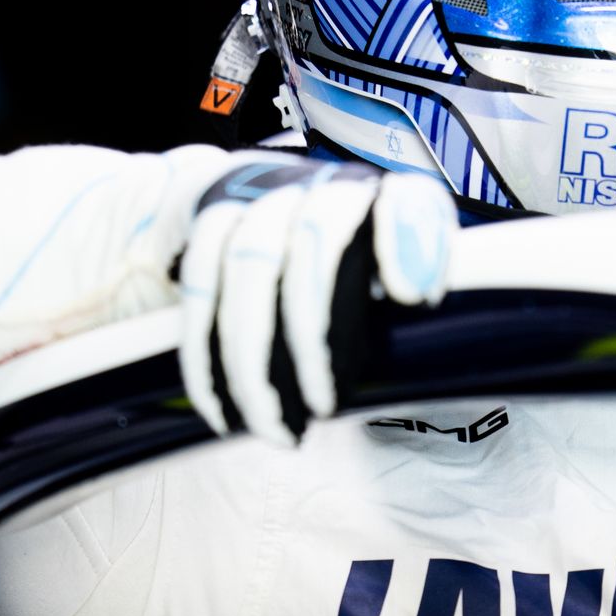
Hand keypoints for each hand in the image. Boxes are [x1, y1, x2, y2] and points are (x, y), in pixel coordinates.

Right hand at [176, 158, 456, 445]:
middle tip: (324, 408)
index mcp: (369, 194)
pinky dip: (207, 358)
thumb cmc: (336, 237)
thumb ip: (414, 262)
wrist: (248, 185)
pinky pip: (200, 290)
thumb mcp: (385, 243)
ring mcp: (257, 199)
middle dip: (312, 336)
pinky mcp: (211, 225)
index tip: (413, 297)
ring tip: (274, 430)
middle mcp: (315, 186)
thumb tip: (416, 294)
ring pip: (247, 273)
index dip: (406, 242)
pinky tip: (224, 413)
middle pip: (312, 248)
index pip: (400, 203)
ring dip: (254, 363)